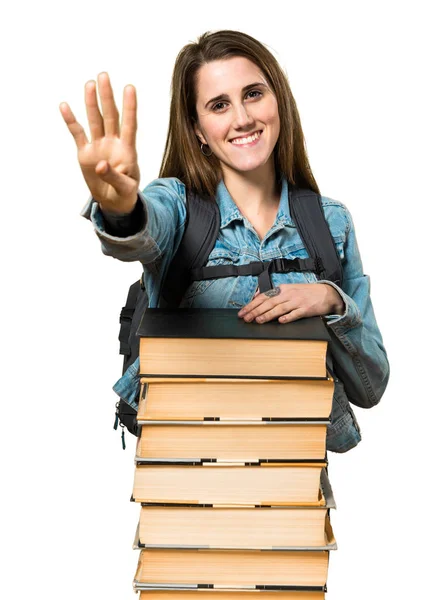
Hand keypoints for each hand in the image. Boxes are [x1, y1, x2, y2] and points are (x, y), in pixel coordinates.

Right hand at [59, 72, 139, 214]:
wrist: (113, 201)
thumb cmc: (125, 193)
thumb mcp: (125, 188)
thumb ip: (114, 176)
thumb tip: (101, 164)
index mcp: (127, 151)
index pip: (129, 124)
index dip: (130, 107)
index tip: (130, 87)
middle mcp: (113, 143)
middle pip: (110, 116)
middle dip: (107, 97)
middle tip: (104, 76)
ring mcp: (99, 146)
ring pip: (95, 120)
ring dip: (92, 103)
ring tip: (90, 84)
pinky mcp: (85, 152)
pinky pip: (77, 133)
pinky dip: (71, 121)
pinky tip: (65, 106)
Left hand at [237, 283, 344, 323]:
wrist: (327, 293)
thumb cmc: (306, 293)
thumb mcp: (290, 289)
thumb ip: (275, 294)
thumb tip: (257, 296)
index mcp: (283, 289)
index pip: (264, 297)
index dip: (252, 304)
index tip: (243, 312)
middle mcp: (289, 294)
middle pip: (269, 303)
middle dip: (256, 311)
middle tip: (246, 318)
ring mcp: (297, 302)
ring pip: (279, 308)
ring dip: (268, 315)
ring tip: (258, 320)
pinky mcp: (306, 309)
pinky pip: (295, 313)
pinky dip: (288, 317)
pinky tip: (280, 321)